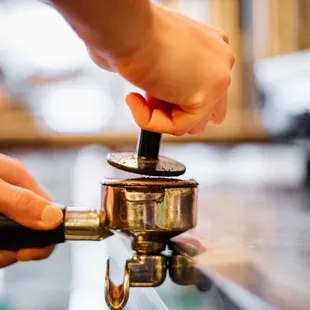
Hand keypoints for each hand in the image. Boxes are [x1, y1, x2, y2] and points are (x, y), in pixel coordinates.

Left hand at [0, 154, 62, 267]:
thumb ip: (19, 201)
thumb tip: (55, 218)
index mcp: (20, 181)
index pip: (51, 211)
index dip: (46, 236)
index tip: (26, 253)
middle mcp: (13, 195)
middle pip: (31, 229)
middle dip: (17, 248)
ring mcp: (1, 206)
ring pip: (12, 238)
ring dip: (2, 252)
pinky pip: (1, 238)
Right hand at [89, 3, 234, 135]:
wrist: (125, 26)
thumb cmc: (131, 34)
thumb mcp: (157, 56)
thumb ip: (169, 78)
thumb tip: (161, 98)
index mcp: (211, 49)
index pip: (203, 91)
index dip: (174, 100)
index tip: (148, 92)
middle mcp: (221, 62)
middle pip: (207, 112)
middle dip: (176, 113)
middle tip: (149, 97)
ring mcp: (219, 77)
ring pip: (196, 124)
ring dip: (164, 118)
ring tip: (143, 97)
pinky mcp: (206, 95)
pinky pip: (179, 127)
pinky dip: (153, 123)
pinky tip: (135, 101)